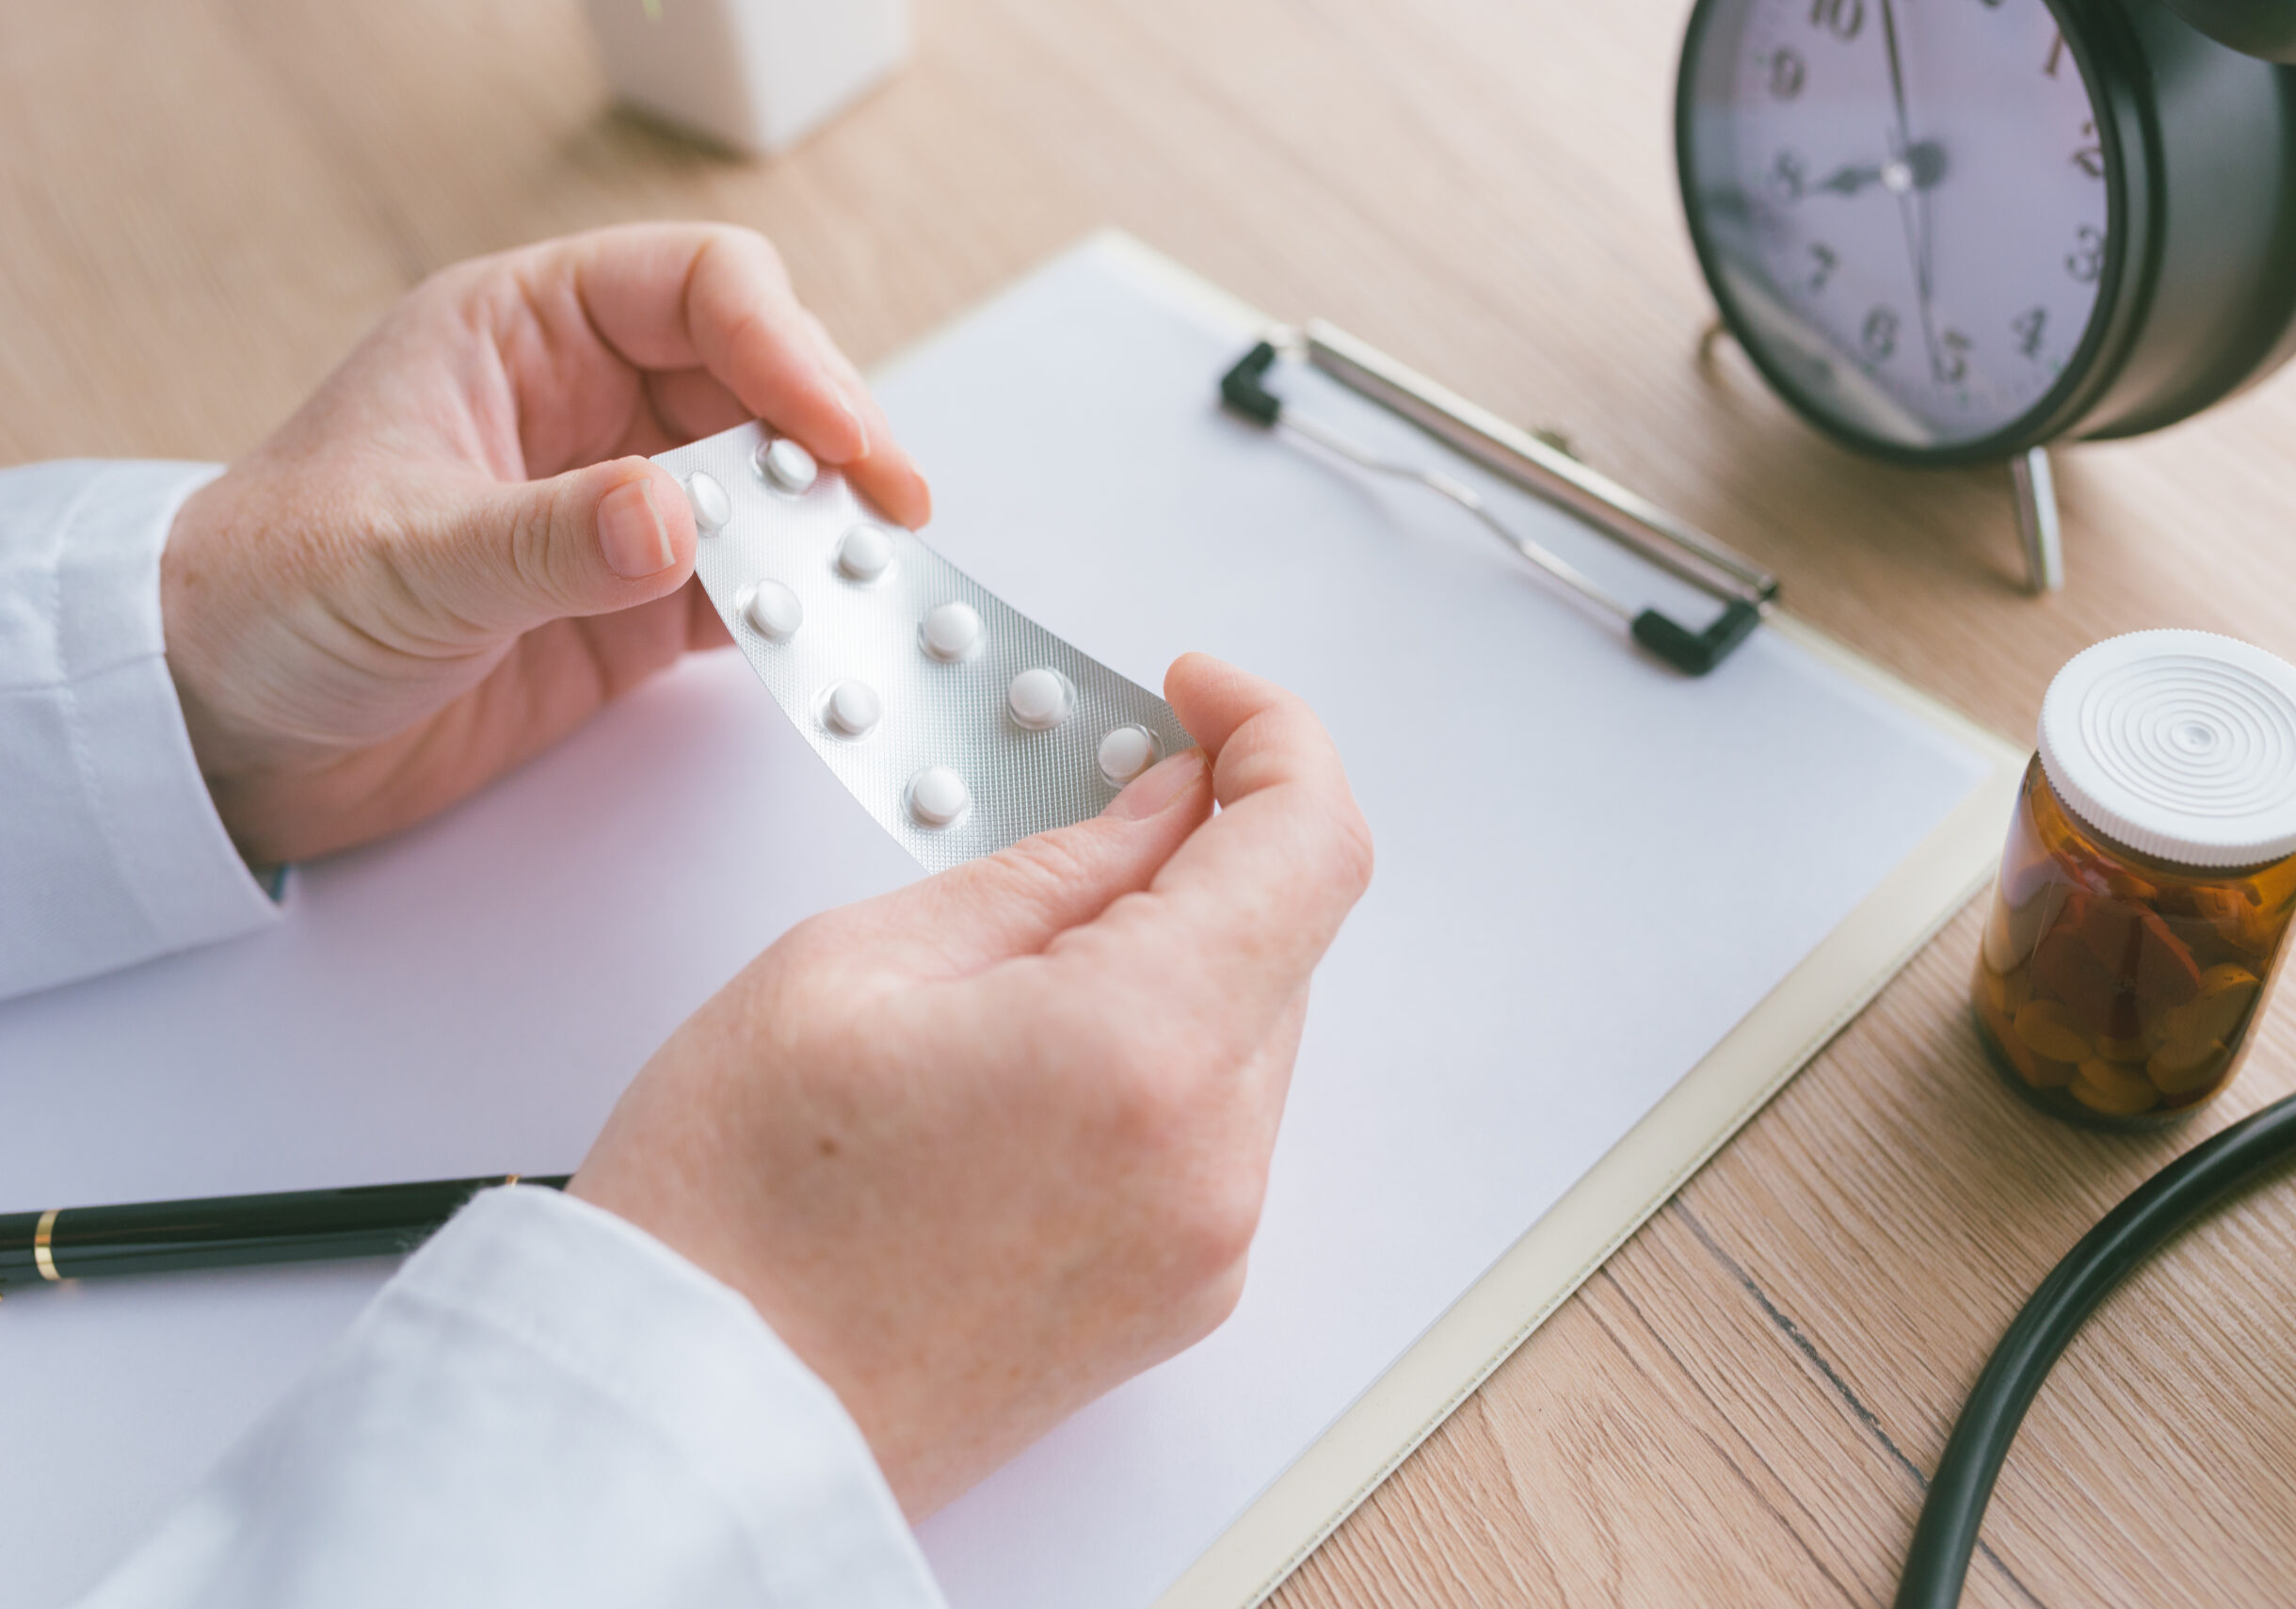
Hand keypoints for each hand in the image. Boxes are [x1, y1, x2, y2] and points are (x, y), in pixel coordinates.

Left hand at [161, 223, 928, 863]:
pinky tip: (836, 644)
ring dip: (830, 534)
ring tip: (880, 587)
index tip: (838, 437)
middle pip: (764, 385)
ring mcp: (625, 508)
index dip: (786, 349)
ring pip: (776, 489)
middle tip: (888, 518)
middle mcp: (589, 405)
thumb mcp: (399, 559)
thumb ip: (544, 539)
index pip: (700, 289)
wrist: (224, 735)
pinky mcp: (642, 608)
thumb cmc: (266, 602)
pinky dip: (804, 616)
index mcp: (522, 332)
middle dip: (834, 443)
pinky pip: (755, 593)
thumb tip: (676, 517)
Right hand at [570, 655, 1374, 1517]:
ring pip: (1257, 1025)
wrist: (695, 1425)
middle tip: (1084, 802)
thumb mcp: (857, 964)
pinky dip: (1163, 1046)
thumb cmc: (727, 1217)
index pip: (1311, 842)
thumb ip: (1054, 867)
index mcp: (1142, 1051)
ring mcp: (1207, 1244)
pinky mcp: (1181, 1292)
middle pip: (1290, 933)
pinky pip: (1219, 1119)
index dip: (1270, 736)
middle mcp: (1210, 1161)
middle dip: (1206, 843)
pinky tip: (1039, 1042)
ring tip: (1025, 950)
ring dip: (1182, 949)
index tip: (1197, 698)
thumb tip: (1167, 807)